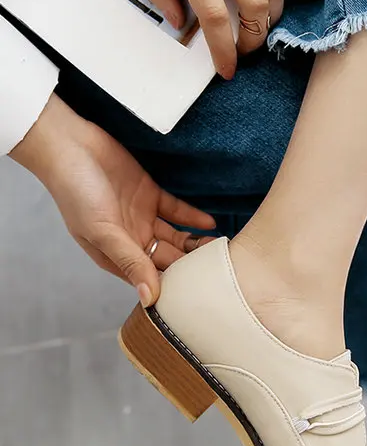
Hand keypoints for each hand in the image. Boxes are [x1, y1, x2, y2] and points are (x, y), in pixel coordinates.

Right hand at [10, 95, 215, 306]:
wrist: (69, 145)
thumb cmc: (76, 192)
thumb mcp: (104, 232)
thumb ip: (131, 263)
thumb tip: (151, 300)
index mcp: (116, 255)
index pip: (151, 277)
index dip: (174, 285)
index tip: (200, 292)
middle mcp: (131, 240)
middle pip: (168, 258)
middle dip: (191, 265)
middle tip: (219, 270)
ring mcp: (142, 217)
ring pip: (176, 237)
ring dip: (196, 243)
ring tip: (219, 249)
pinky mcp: (150, 194)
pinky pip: (177, 211)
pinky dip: (193, 218)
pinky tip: (210, 224)